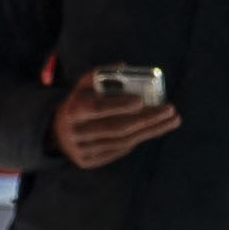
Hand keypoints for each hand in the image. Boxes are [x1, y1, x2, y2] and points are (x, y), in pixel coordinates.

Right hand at [51, 78, 180, 166]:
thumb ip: (100, 74)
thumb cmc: (79, 102)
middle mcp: (76, 134)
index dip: (120, 106)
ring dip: (150, 131)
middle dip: (146, 119)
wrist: (56, 133)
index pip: (98, 109)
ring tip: (172, 120)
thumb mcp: (83, 85)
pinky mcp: (88, 162)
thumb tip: (125, 67)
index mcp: (74, 111)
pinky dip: (137, 139)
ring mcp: (82, 151)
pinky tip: (153, 130)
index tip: (142, 100)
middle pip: (116, 128)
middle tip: (169, 110)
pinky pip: (118, 151)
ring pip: (122, 142)